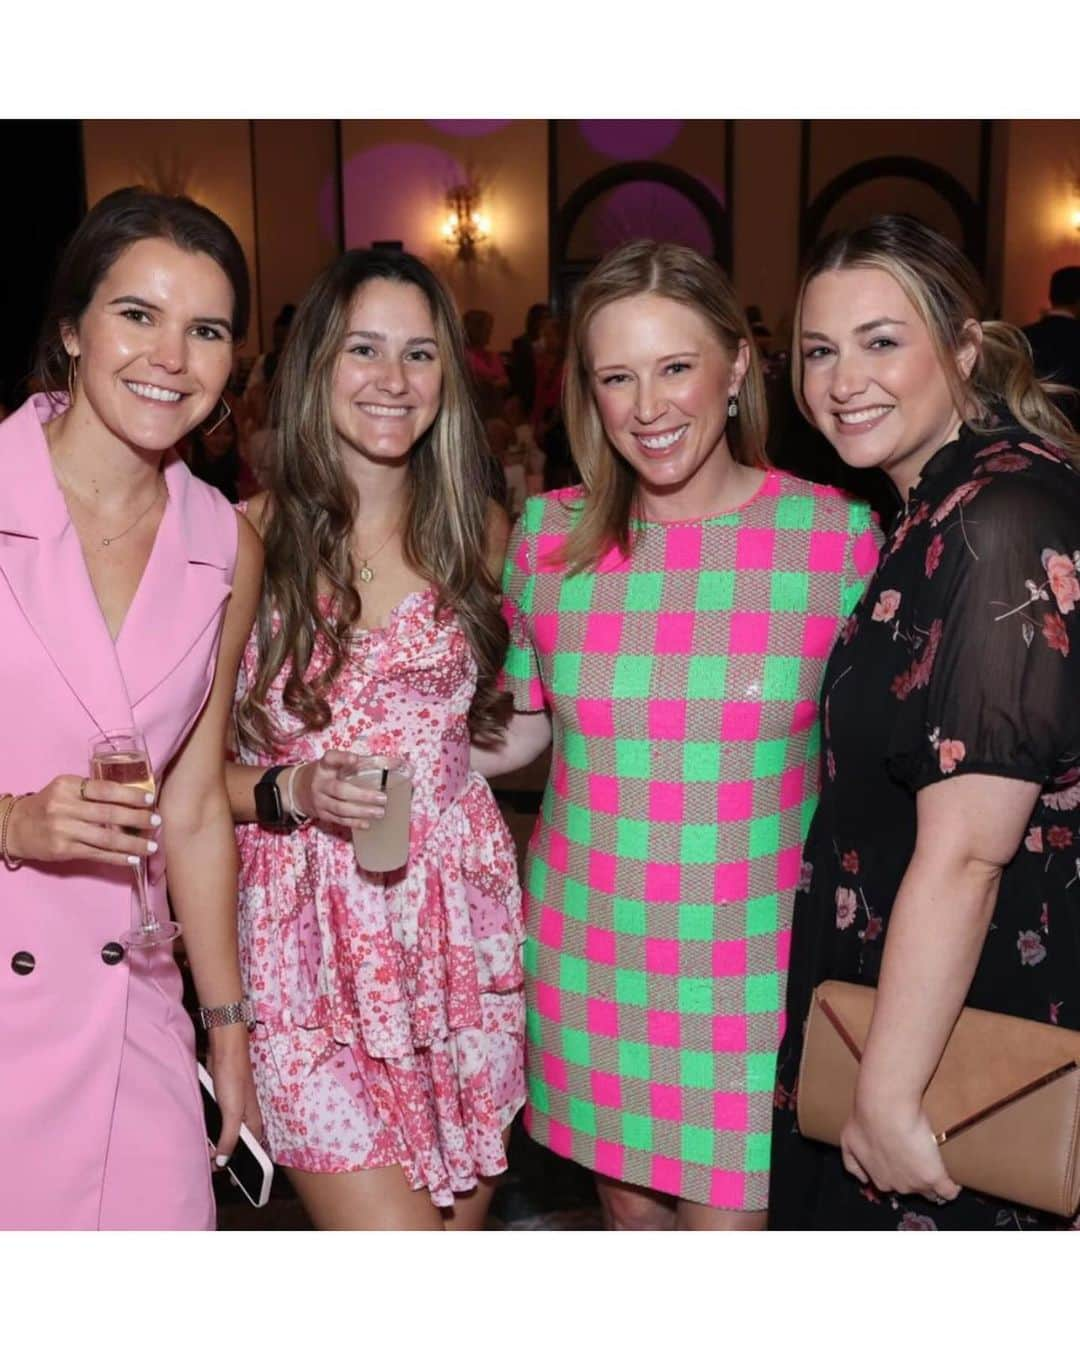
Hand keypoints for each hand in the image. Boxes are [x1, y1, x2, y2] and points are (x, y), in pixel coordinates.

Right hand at [7, 775, 159, 867]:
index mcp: (68, 786)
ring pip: (106, 838)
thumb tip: (132, 797)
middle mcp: (65, 807)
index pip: (105, 789)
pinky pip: (96, 854)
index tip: (150, 799)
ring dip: (132, 843)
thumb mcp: (66, 789)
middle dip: (137, 819)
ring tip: (152, 846)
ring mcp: (63, 830)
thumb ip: (92, 791)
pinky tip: (133, 859)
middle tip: (157, 822)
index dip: (130, 794)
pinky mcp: (63, 850)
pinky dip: (117, 858)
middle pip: (109, 814)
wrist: (17, 827)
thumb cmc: (49, 804)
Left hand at [208, 1027, 262, 1164]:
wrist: (225, 1052)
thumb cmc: (234, 1079)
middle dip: (226, 1158)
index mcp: (255, 1124)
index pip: (252, 1153)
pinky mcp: (222, 1105)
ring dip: (217, 1146)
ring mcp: (234, 1112)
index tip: (233, 1182)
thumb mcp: (233, 1113)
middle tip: (209, 1168)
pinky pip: (217, 1126)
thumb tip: (223, 1161)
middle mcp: (246, 1120)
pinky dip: (211, 1134)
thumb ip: (229, 1139)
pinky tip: (201, 1137)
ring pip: (226, 1136)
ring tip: (203, 1155)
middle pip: (238, 1146)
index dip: (243, 1168)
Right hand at [291, 750, 386, 829]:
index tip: (355, 759)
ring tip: (380, 812)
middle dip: (362, 795)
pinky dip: (354, 822)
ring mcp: (319, 800)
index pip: (331, 759)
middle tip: (383, 798)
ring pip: (340, 808)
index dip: (342, 758)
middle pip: (340, 790)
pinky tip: (367, 823)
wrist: (297, 790)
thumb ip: (360, 762)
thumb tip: (396, 762)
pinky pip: (338, 820)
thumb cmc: (326, 774)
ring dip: (361, 811)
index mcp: (324, 766)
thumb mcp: (335, 764)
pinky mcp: (321, 814)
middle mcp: (320, 783)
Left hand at [840, 1097, 959, 1205]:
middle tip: (917, 1158)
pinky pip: (948, 1192)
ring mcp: (917, 1184)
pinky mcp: (935, 1177)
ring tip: (936, 1168)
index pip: (891, 1184)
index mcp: (878, 1178)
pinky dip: (952, 1189)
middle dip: (913, 1176)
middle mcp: (897, 1186)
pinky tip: (954, 1183)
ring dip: (932, 1184)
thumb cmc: (865, 1121)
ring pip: (929, 1191)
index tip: (903, 1162)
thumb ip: (852, 1163)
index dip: (898, 1172)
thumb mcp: (849, 1141)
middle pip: (910, 1188)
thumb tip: (862, 1179)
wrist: (884, 1109)